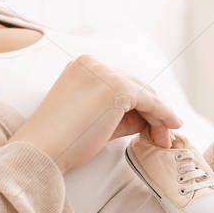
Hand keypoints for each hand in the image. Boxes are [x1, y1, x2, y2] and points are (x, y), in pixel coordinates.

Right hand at [9, 55, 181, 171]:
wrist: (41, 149)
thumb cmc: (61, 141)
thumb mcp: (94, 119)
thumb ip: (119, 114)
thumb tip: (148, 119)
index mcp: (82, 67)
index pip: (120, 84)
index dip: (138, 106)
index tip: (149, 125)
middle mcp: (94, 63)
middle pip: (135, 87)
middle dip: (151, 112)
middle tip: (161, 135)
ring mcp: (106, 74)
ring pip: (145, 95)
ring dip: (159, 117)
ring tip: (163, 140)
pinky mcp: (118, 88)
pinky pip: (150, 102)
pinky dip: (163, 115)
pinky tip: (172, 127)